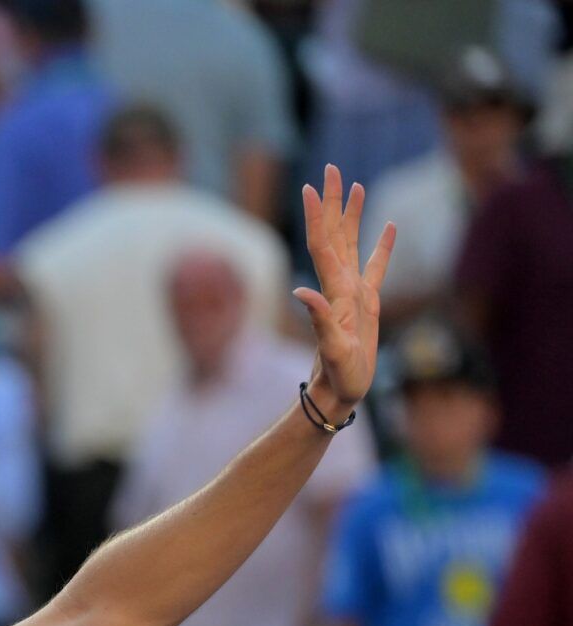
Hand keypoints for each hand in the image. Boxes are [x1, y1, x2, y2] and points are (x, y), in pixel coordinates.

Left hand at [295, 164, 394, 413]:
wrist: (338, 391)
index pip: (322, 243)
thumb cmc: (338, 374)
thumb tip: (301, 292)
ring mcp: (352, 292)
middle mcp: (339, 285)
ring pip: (352, 243)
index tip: (312, 186)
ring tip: (355, 185)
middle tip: (331, 168)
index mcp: (333, 290)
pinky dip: (382, 244)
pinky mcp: (366, 302)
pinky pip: (376, 265)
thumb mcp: (331, 348)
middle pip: (333, 233)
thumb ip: (319, 320)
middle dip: (333, 201)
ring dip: (352, 214)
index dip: (317, 215)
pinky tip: (389, 225)